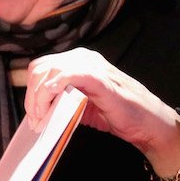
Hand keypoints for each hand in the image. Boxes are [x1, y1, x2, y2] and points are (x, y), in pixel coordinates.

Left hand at [24, 48, 179, 178]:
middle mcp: (83, 58)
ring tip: (40, 118)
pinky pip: (68, 75)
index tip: (32, 114)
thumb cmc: (117, 114)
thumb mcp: (82, 104)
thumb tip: (37, 109)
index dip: (31, 90)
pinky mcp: (99, 77)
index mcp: (78, 61)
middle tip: (34, 119)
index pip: (42, 67)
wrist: (148, 123)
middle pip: (41, 67)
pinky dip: (53, 88)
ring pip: (51, 70)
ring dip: (39, 96)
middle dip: (31, 95)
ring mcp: (92, 65)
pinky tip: (49, 102)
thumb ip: (61, 99)